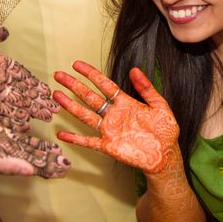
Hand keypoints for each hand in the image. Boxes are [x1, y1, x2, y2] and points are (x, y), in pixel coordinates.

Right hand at [0, 92, 70, 176]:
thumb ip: (6, 162)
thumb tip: (31, 171)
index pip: (28, 164)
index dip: (47, 167)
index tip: (66, 169)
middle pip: (28, 152)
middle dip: (47, 157)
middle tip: (67, 160)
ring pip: (22, 135)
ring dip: (38, 139)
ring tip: (56, 140)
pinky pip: (11, 116)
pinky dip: (25, 117)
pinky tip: (35, 115)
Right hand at [53, 61, 181, 173]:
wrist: (166, 156)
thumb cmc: (165, 132)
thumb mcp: (160, 106)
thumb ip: (147, 89)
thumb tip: (134, 69)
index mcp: (125, 103)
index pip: (105, 85)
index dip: (91, 74)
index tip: (77, 65)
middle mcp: (114, 114)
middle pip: (90, 97)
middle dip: (74, 86)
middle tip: (59, 75)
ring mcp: (109, 130)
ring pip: (85, 115)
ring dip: (70, 105)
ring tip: (56, 95)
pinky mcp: (108, 146)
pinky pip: (88, 141)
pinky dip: (74, 138)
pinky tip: (61, 133)